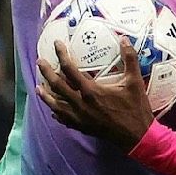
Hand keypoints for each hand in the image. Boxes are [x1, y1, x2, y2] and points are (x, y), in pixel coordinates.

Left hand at [36, 39, 153, 150]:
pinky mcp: (82, 127)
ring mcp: (79, 117)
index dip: (61, 55)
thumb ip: (130, 58)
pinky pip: (64, 119)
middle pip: (57, 86)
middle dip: (46, 72)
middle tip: (40, 62)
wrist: (137, 136)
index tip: (57, 44)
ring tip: (38, 87)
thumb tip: (124, 38)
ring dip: (46, 95)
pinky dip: (56, 112)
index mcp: (91, 91)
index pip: (69, 69)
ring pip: (56, 105)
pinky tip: (53, 110)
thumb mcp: (135, 81)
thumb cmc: (136, 108)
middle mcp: (81, 104)